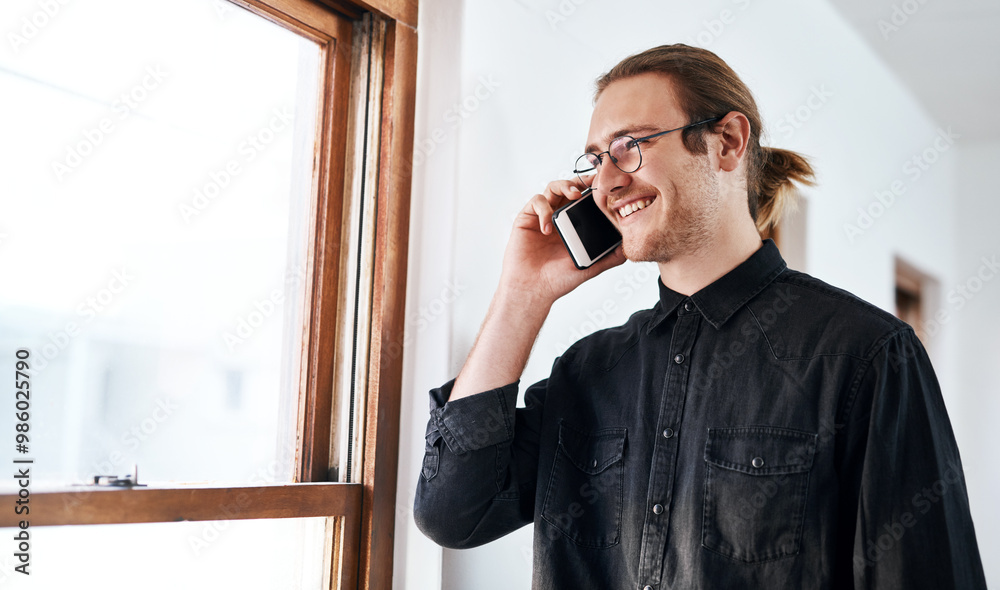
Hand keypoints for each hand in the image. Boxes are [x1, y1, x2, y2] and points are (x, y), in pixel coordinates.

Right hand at [498, 179, 625, 306]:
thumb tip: (628, 246)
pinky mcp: (526, 218)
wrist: (533, 290)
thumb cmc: (558, 280)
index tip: (607, 185)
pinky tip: (548, 228)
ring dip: (564, 186)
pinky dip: (544, 210)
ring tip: (574, 196)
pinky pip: (536, 202)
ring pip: (553, 187)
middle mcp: (558, 217)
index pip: (585, 199)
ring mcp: (542, 216)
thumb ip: (609, 257)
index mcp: (574, 224)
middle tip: (593, 182)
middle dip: (581, 181)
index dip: (595, 189)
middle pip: (570, 186)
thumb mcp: (590, 268)